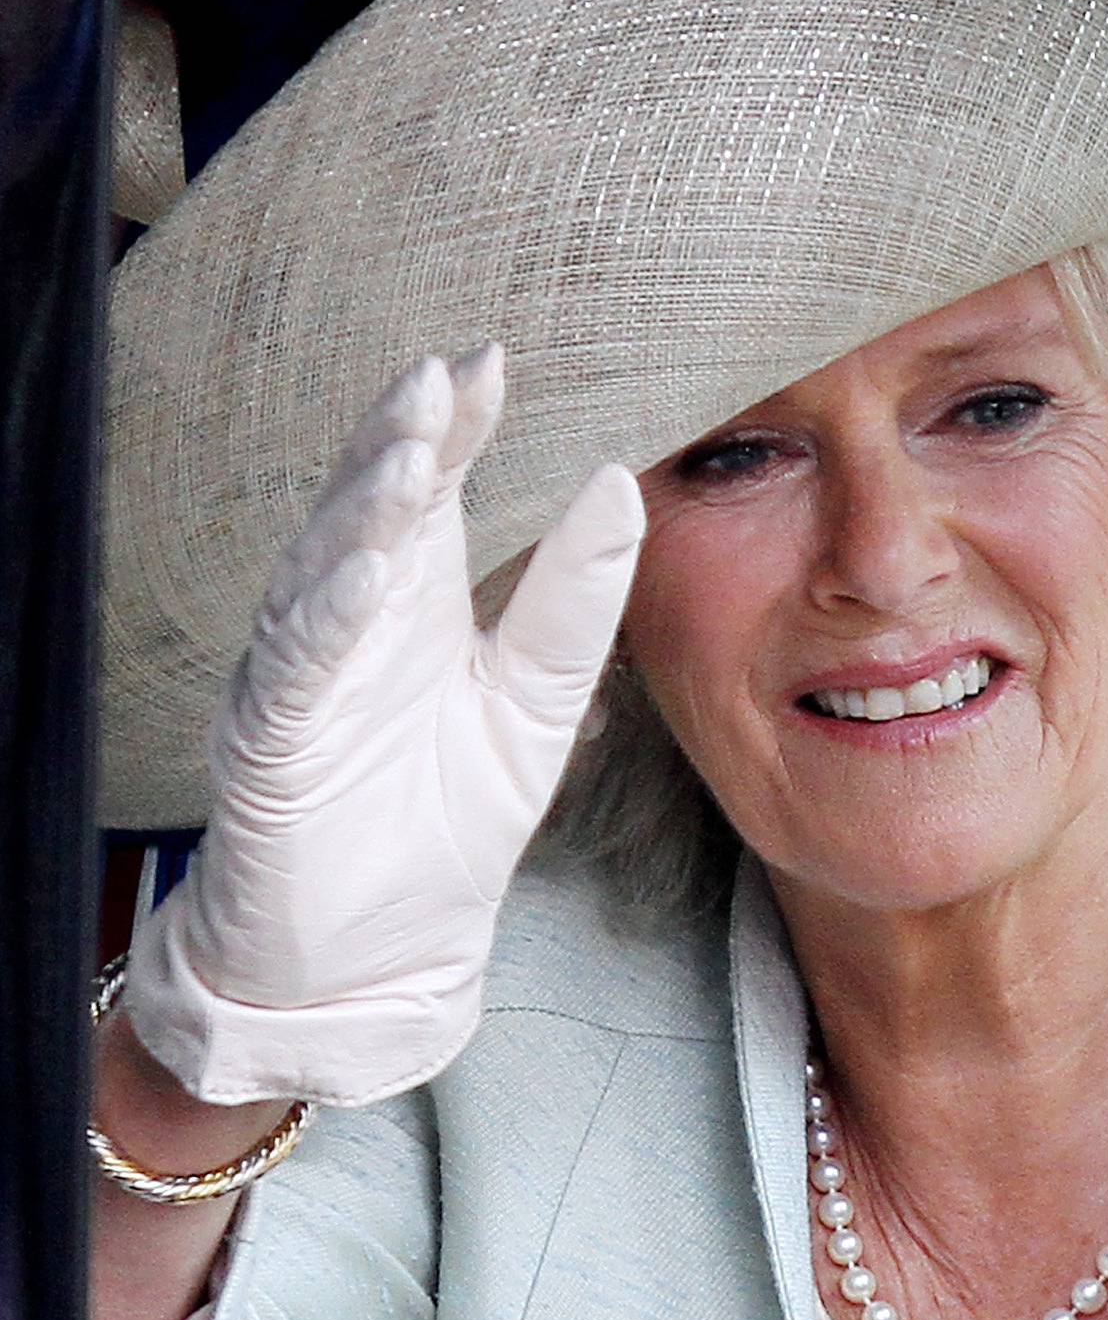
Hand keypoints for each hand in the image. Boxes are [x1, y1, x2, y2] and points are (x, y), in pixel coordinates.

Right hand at [123, 348, 643, 1106]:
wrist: (374, 959)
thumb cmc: (440, 829)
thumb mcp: (533, 711)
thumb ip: (571, 609)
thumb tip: (622, 487)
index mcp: (414, 609)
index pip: (435, 495)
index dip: (460, 427)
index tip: (496, 360)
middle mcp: (351, 626)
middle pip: (372, 510)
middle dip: (404, 438)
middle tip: (445, 371)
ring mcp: (305, 678)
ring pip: (326, 568)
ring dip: (366, 507)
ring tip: (412, 448)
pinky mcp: (273, 742)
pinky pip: (299, 668)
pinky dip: (328, 616)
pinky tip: (365, 570)